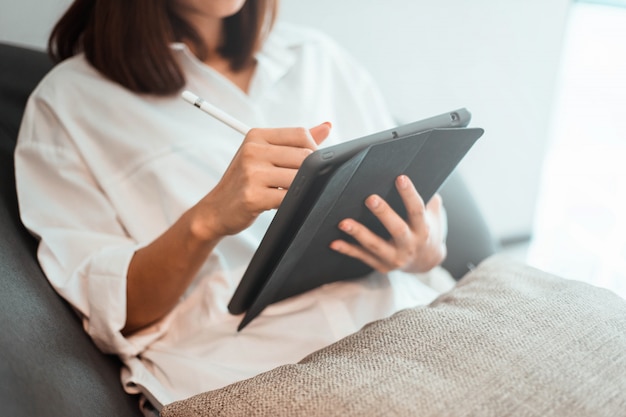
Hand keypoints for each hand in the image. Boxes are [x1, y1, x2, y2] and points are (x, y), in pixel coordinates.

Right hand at [193, 122, 331, 237]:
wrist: (216, 209)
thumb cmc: (243, 181)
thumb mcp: (264, 155)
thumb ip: (295, 142)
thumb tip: (327, 127)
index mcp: (256, 136)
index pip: (300, 134)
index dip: (314, 150)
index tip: (311, 165)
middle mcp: (253, 150)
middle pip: (304, 156)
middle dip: (310, 172)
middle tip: (302, 182)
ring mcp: (252, 173)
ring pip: (300, 177)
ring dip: (301, 188)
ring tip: (290, 192)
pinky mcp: (253, 196)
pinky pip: (288, 197)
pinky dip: (293, 202)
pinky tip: (284, 203)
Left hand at [330, 175, 446, 273]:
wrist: (425, 261)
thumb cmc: (425, 229)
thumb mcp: (432, 214)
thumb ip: (427, 197)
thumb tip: (412, 174)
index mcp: (423, 229)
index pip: (417, 210)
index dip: (409, 194)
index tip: (400, 178)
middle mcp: (410, 245)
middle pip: (397, 229)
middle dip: (383, 214)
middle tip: (370, 198)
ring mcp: (395, 258)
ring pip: (375, 245)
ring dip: (359, 233)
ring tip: (343, 222)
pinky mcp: (382, 266)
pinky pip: (362, 257)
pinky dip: (347, 250)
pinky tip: (334, 243)